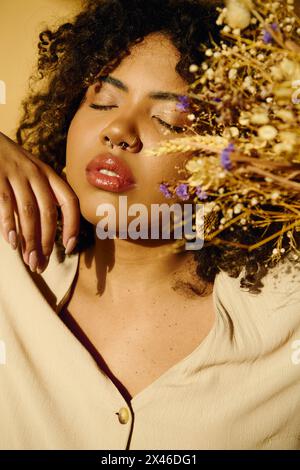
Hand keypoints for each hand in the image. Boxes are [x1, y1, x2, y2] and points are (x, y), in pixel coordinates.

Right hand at [0, 131, 79, 272]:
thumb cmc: (9, 164)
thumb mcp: (30, 175)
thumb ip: (39, 199)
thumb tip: (45, 238)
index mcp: (49, 174)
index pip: (70, 201)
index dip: (72, 225)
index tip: (70, 247)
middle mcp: (36, 173)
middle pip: (49, 212)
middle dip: (47, 241)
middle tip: (41, 264)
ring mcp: (16, 174)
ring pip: (29, 212)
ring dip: (30, 240)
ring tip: (29, 260)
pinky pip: (6, 204)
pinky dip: (9, 225)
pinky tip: (12, 242)